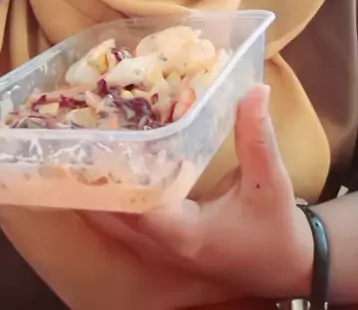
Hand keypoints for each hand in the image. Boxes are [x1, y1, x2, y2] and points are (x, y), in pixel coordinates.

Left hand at [88, 86, 313, 300]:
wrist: (288, 267)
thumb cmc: (277, 227)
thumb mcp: (271, 181)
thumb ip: (257, 137)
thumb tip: (254, 91)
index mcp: (186, 232)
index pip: (136, 209)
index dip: (110, 183)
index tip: (93, 148)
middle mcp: (165, 245)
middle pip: (110, 219)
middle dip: (87, 186)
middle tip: (69, 144)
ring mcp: (160, 250)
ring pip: (112, 225)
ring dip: (92, 194)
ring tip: (73, 155)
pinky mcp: (162, 245)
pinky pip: (123, 225)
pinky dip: (108, 202)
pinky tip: (100, 174)